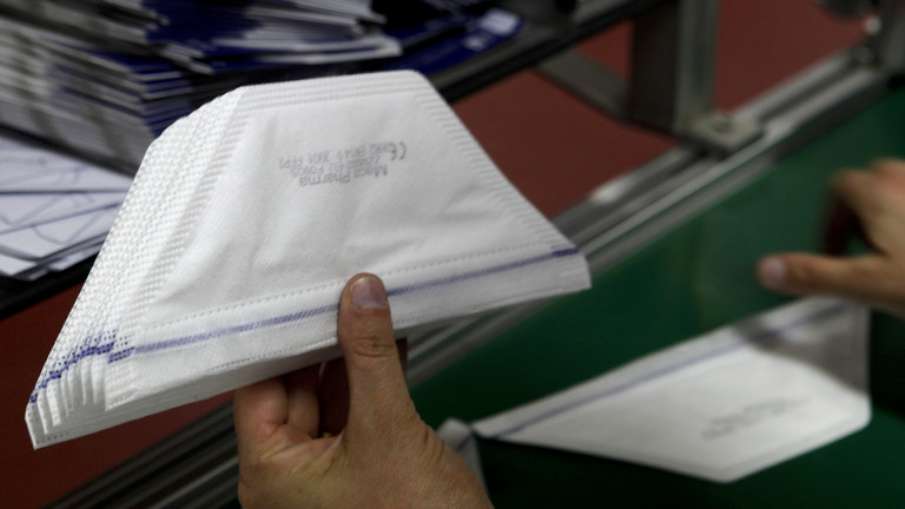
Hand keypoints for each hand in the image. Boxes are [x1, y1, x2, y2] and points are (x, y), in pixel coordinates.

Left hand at [234, 274, 491, 508]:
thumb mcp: (387, 429)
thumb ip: (371, 357)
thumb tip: (360, 297)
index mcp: (270, 474)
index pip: (257, 387)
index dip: (275, 338)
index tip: (293, 293)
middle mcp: (290, 475)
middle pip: (295, 387)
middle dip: (320, 339)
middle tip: (338, 287)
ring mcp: (329, 472)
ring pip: (331, 396)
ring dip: (352, 355)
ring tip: (366, 305)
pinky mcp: (364, 467)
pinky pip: (359, 411)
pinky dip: (374, 378)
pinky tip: (389, 341)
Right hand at [757, 159, 904, 316]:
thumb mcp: (867, 284)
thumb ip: (814, 275)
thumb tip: (764, 269)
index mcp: (879, 193)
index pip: (840, 184)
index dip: (830, 218)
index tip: (834, 251)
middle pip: (872, 177)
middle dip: (861, 208)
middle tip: (864, 246)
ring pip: (900, 186)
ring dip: (889, 208)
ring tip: (893, 245)